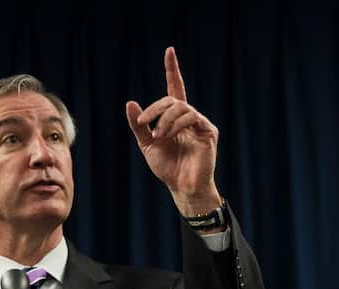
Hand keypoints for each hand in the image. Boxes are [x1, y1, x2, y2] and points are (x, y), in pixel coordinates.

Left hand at [124, 46, 222, 215]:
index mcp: (175, 117)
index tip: (169, 51)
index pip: (175, 87)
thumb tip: (130, 103)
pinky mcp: (208, 131)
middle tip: (142, 122)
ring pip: (181, 108)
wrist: (182, 187)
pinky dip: (176, 125)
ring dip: (164, 120)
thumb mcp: (147, 144)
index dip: (172, 69)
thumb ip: (139, 125)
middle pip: (172, 99)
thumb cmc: (167, 168)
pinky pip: (191, 118)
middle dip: (154, 108)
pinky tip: (167, 136)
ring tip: (156, 136)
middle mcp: (189, 117)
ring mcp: (200, 123)